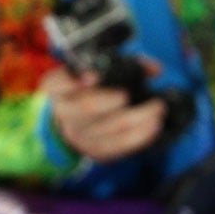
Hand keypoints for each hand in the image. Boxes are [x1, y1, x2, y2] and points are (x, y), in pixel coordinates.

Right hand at [42, 67, 166, 162]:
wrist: (76, 121)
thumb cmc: (93, 89)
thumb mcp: (100, 71)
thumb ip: (126, 64)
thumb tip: (154, 69)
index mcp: (60, 88)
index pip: (57, 84)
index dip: (72, 82)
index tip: (93, 76)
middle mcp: (66, 111)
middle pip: (84, 107)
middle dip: (107, 101)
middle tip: (126, 95)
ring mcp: (79, 133)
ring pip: (104, 129)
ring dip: (134, 119)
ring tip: (157, 109)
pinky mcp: (94, 149)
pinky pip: (116, 146)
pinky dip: (137, 136)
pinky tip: (153, 126)